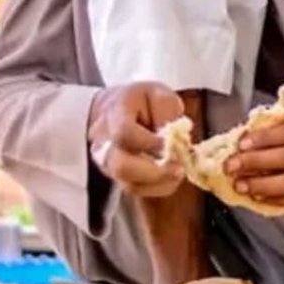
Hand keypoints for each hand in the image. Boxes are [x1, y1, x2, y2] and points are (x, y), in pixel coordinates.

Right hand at [87, 81, 185, 197]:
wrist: (113, 108)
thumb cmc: (140, 101)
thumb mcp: (159, 95)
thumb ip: (168, 114)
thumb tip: (175, 140)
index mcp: (115, 112)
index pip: (124, 133)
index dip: (149, 142)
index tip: (169, 142)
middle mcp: (104, 140)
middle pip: (121, 166)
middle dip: (155, 172)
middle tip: (179, 168)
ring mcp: (105, 162)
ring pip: (128, 183)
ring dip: (159, 182)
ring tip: (178, 172)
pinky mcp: (114, 176)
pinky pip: (135, 189)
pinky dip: (156, 187)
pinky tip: (169, 177)